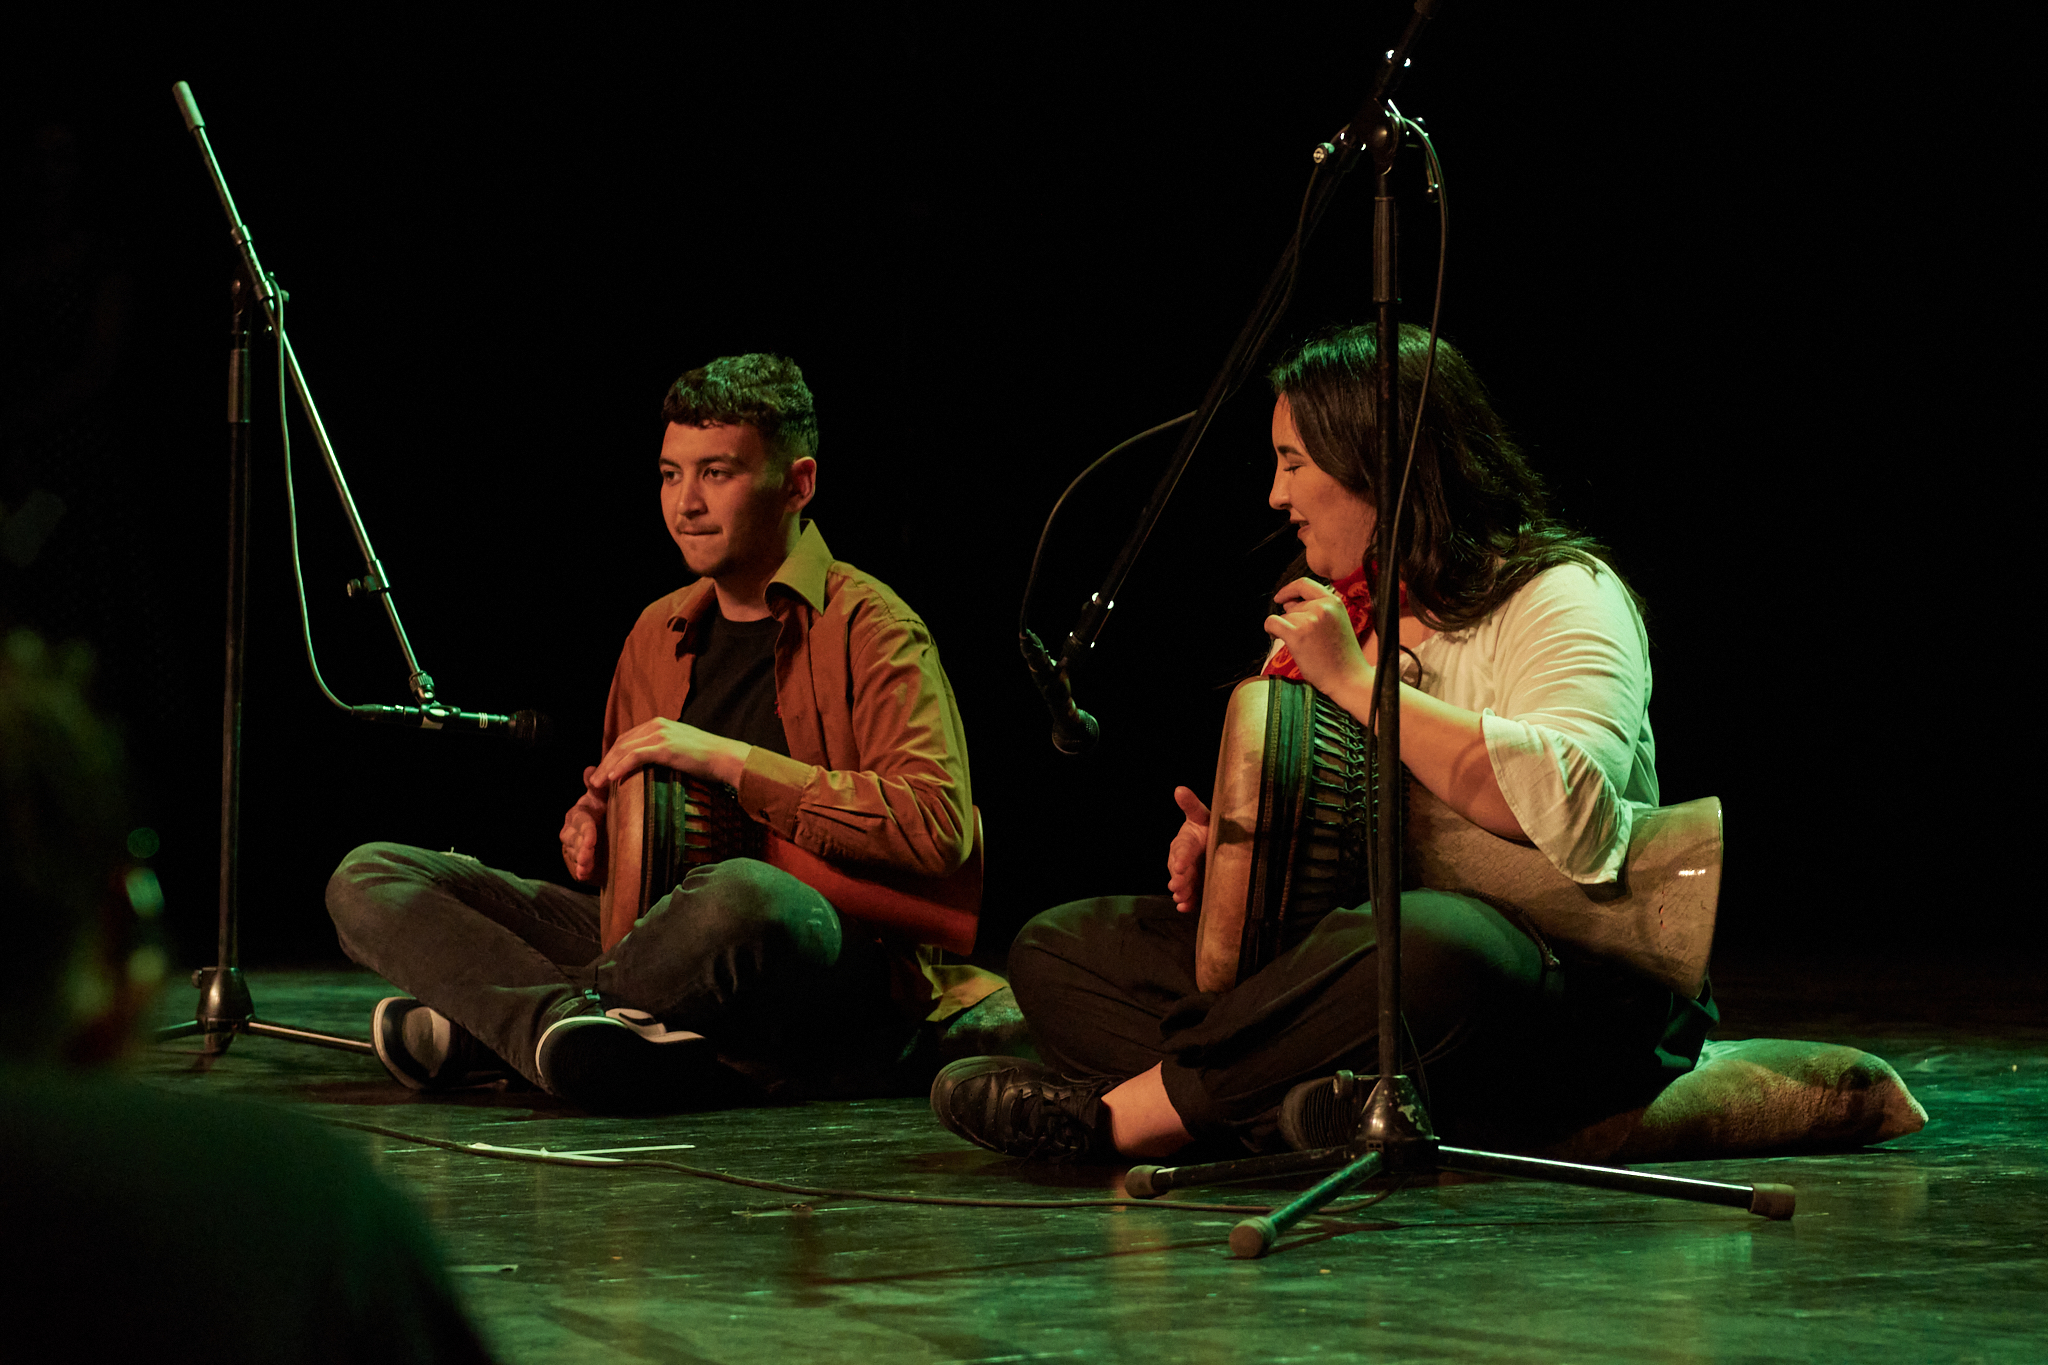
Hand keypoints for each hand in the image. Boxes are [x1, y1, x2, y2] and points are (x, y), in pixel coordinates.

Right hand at [559, 766, 606, 882]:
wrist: (615, 831)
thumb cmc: (610, 808)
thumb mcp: (607, 796)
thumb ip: (599, 786)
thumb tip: (590, 769)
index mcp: (582, 811)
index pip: (580, 820)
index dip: (585, 830)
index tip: (592, 839)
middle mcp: (573, 827)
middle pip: (574, 838)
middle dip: (582, 846)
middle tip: (590, 852)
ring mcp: (574, 844)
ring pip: (574, 852)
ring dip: (581, 859)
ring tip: (587, 866)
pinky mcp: (578, 859)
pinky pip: (576, 866)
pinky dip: (580, 870)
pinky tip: (584, 875)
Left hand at [589, 719, 750, 794]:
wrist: (726, 757)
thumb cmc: (708, 759)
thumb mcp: (681, 749)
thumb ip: (664, 751)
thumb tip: (652, 767)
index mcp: (659, 724)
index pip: (627, 738)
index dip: (612, 755)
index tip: (603, 772)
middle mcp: (657, 725)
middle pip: (621, 743)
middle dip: (605, 762)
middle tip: (594, 781)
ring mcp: (660, 734)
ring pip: (624, 749)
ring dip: (607, 767)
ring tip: (597, 784)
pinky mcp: (665, 746)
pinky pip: (635, 756)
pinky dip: (621, 766)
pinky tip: (612, 778)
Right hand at [1165, 786, 1211, 912]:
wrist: (1216, 843)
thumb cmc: (1209, 827)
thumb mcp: (1202, 815)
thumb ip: (1192, 805)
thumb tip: (1179, 789)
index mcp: (1186, 841)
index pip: (1182, 849)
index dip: (1180, 857)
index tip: (1179, 866)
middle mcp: (1184, 859)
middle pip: (1179, 870)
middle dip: (1178, 879)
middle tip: (1178, 887)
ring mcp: (1189, 875)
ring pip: (1182, 884)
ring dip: (1181, 892)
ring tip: (1181, 898)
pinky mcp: (1195, 887)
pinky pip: (1189, 896)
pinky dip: (1186, 903)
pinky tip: (1184, 908)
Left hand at [1264, 577, 1371, 704]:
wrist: (1348, 679)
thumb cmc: (1342, 657)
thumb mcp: (1337, 623)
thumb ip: (1317, 610)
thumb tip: (1289, 604)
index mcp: (1334, 602)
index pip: (1305, 584)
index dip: (1289, 590)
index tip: (1281, 598)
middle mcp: (1322, 607)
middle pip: (1292, 605)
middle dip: (1291, 620)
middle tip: (1302, 637)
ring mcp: (1310, 620)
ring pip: (1284, 617)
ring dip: (1285, 629)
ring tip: (1301, 646)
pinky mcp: (1297, 634)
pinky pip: (1272, 623)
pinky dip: (1270, 630)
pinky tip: (1277, 638)